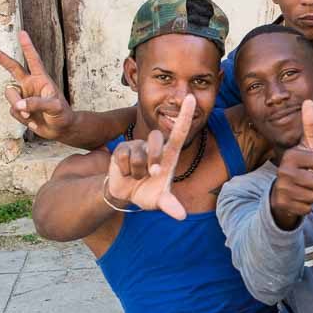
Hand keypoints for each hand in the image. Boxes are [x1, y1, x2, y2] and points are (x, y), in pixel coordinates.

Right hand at [0, 31, 76, 138]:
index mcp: (41, 79)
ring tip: (30, 116)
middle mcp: (30, 84)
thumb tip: (18, 105)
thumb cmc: (62, 115)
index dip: (27, 47)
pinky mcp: (18, 108)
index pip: (33, 60)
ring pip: (10, 95)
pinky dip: (21, 117)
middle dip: (0, 58)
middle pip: (12, 68)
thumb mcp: (54, 107)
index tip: (22, 33)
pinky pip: (13, 110)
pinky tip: (31, 121)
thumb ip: (36, 104)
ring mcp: (23, 96)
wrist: (60, 130)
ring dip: (18, 106)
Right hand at [106, 94, 195, 220]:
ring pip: (138, 153)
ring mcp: (137, 145)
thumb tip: (181, 215)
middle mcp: (154, 147)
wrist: (125, 194)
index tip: (191, 97)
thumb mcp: (159, 202)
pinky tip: (126, 172)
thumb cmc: (148, 193)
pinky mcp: (122, 149)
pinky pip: (123, 157)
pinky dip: (124, 170)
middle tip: (151, 174)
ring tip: (137, 176)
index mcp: (169, 155)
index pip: (179, 132)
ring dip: (137, 170)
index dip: (184, 114)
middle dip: (153, 159)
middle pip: (156, 140)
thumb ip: (170, 206)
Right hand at [269, 100, 312, 229]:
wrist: (281, 193)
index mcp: (291, 155)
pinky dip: (306, 206)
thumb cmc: (300, 167)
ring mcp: (282, 188)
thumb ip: (309, 126)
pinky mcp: (283, 204)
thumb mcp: (305, 147)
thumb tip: (308, 100)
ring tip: (304, 189)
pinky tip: (298, 199)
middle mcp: (283, 171)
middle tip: (309, 180)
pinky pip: (308, 208)